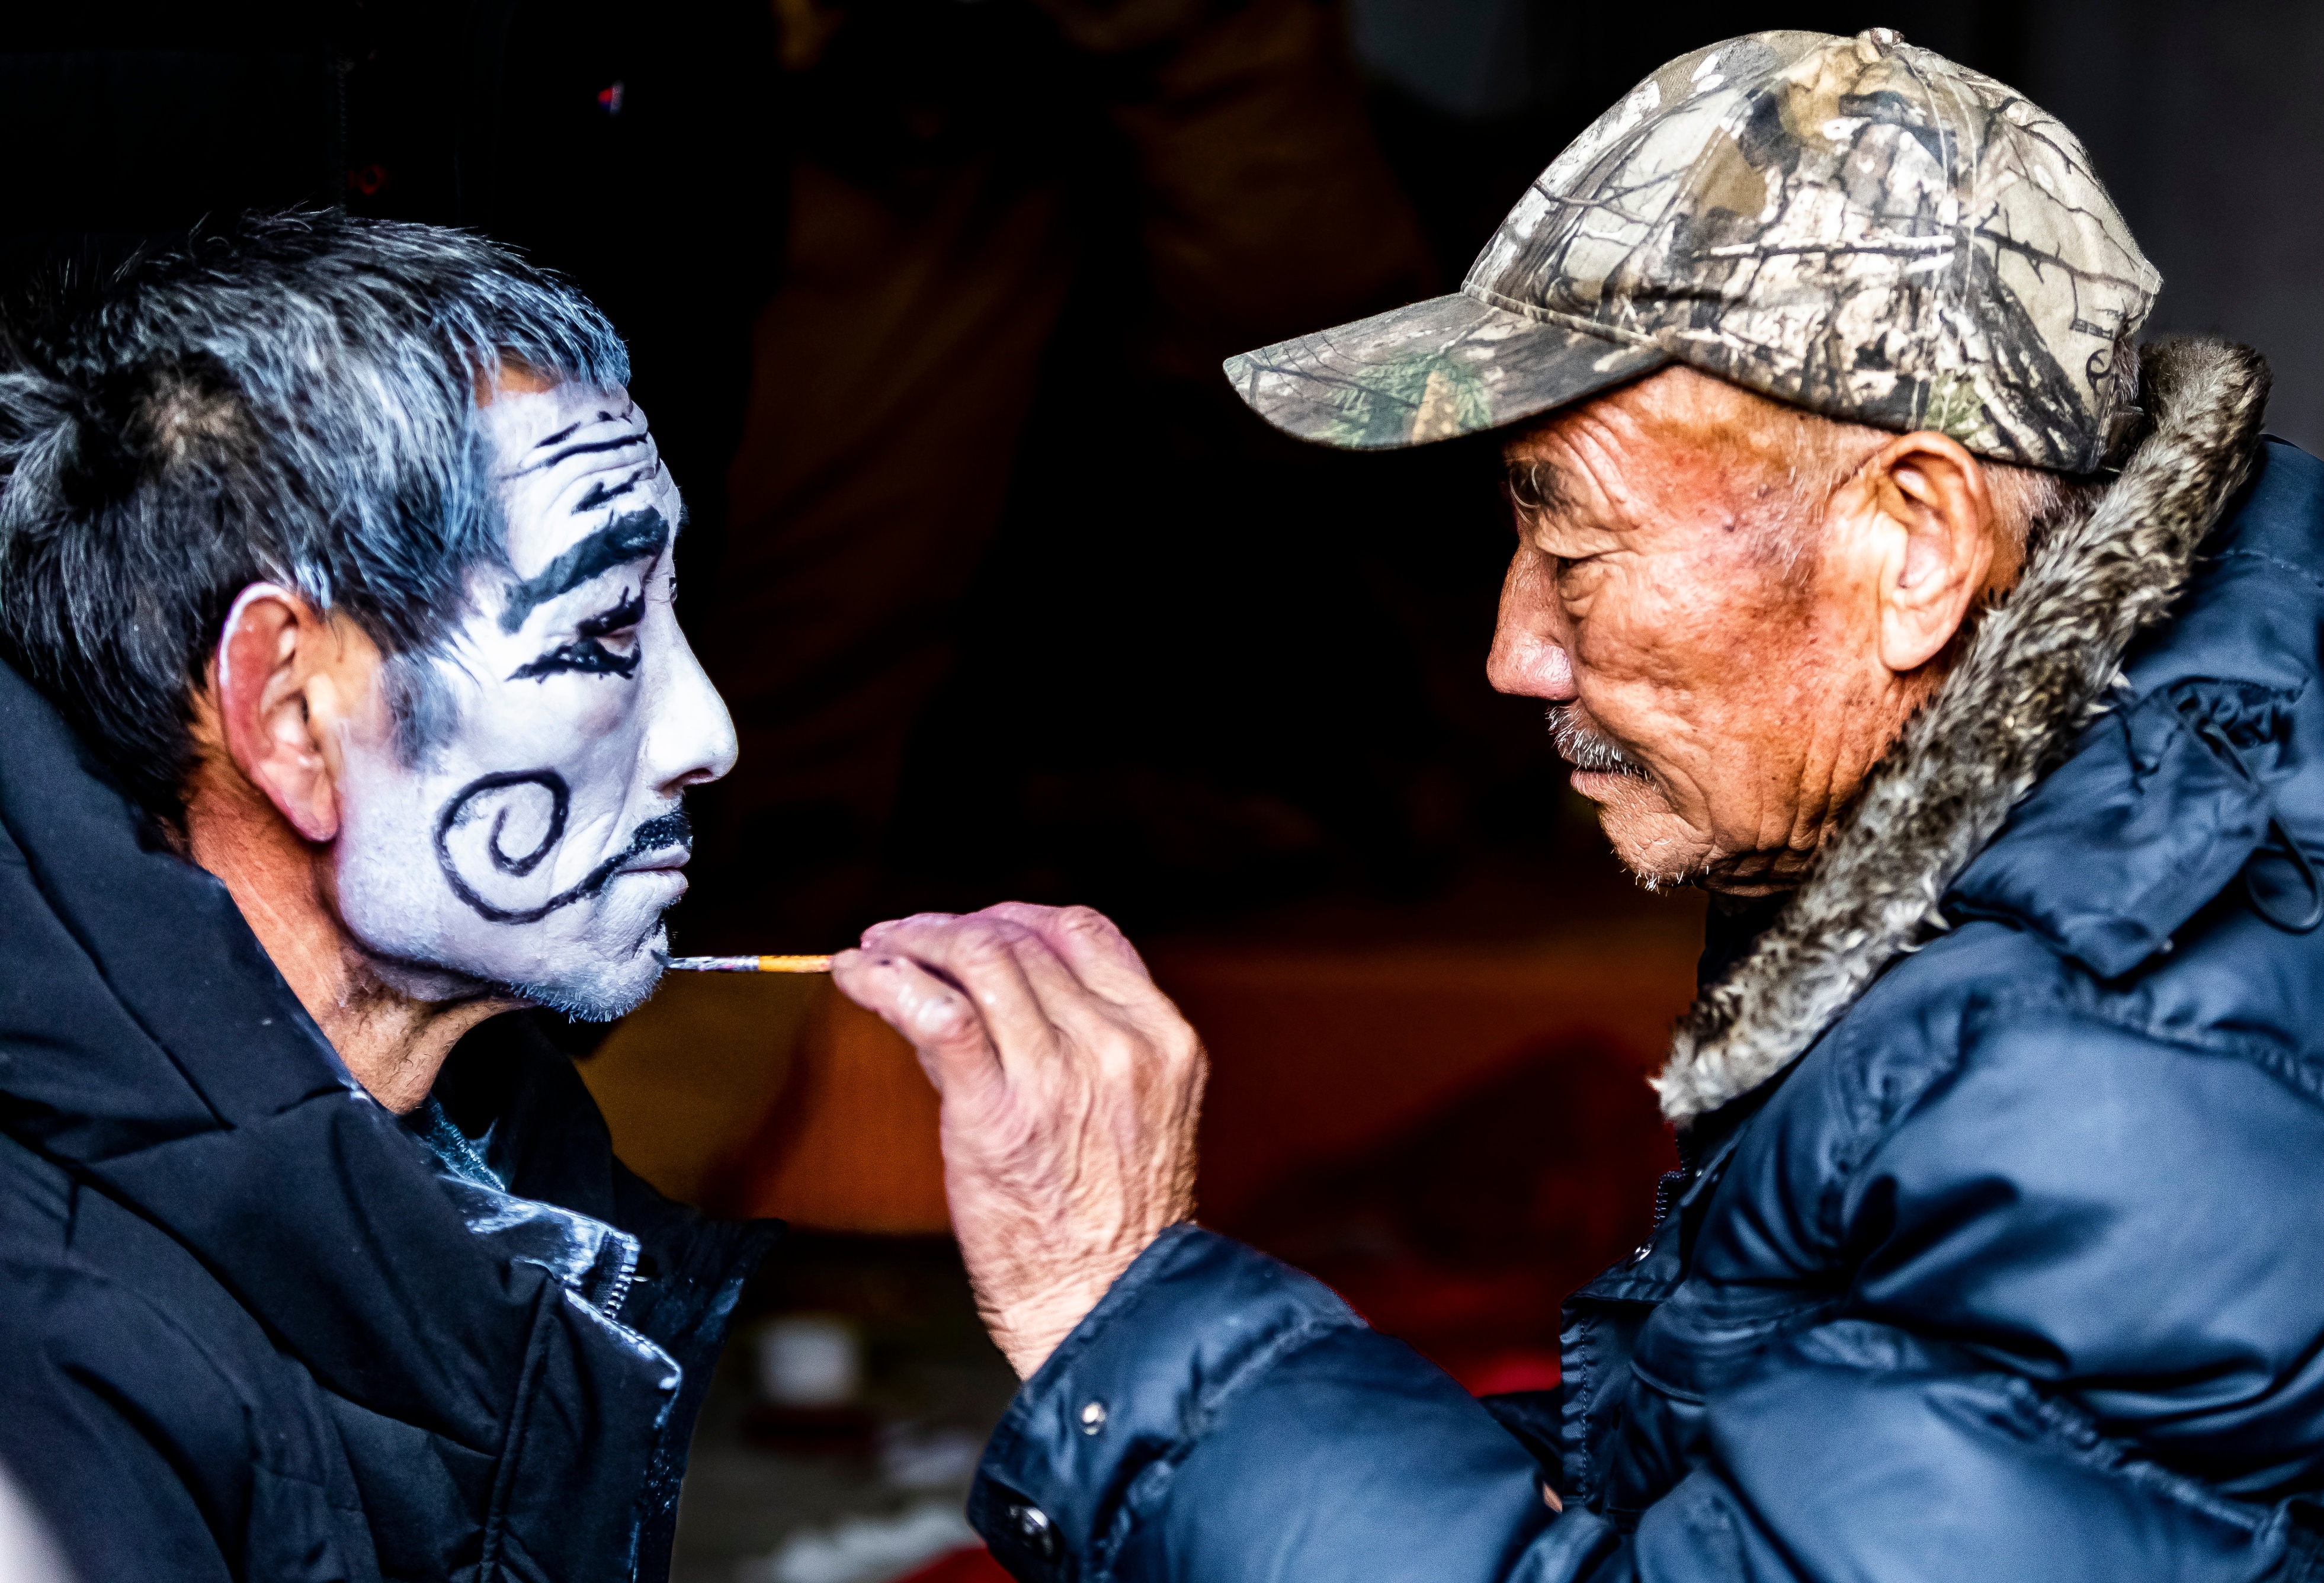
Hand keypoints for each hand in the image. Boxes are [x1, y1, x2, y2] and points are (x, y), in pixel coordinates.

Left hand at [830, 903, 1206, 1376]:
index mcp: (1160, 1039)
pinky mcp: (997, 1114)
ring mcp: (1060, 1076)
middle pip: (1022, 939)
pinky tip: (858, 978)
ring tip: (873, 952)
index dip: (1016, 916)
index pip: (1084, 931)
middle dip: (950, 927)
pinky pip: (936, 1015)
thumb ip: (1056, 1043)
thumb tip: (957, 994)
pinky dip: (887, 982)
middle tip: (900, 937)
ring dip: (912, 941)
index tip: (973, 925)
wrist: (1109, 1309)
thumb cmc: (1110, 1224)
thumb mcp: (1120, 1113)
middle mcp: (1116, 1045)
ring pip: (979, 958)